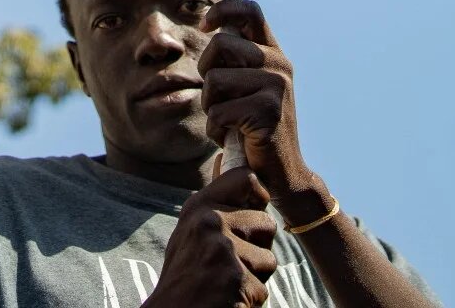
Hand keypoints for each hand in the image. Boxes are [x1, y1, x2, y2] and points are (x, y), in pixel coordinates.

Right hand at [143, 166, 278, 307]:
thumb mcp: (192, 230)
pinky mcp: (235, 279)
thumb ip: (216, 202)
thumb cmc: (184, 274)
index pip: (247, 178)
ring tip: (225, 283)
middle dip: (257, 249)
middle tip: (228, 265)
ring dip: (254, 277)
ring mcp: (223, 249)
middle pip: (267, 223)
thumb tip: (234, 161)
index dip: (257, 195)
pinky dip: (248, 300)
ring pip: (269, 259)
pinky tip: (225, 299)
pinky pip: (262, 288)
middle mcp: (210, 222)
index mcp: (199, 206)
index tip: (250, 214)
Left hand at [198, 0, 329, 215]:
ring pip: (214, 80)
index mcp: (273, 54)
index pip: (250, 11)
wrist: (283, 174)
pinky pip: (218, 111)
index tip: (205, 26)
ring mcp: (276, 86)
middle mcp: (279, 64)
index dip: (222, 10)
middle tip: (219, 100)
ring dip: (210, 107)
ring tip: (229, 122)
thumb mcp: (249, 87)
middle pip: (219, 45)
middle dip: (206, 73)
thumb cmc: (254, 129)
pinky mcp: (267, 111)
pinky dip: (217, 130)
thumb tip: (212, 29)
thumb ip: (238, 60)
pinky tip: (234, 138)